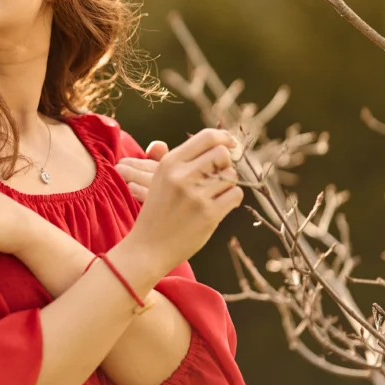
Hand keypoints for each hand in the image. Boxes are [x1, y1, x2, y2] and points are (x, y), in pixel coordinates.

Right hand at [114, 129, 243, 284]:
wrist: (148, 247)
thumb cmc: (158, 211)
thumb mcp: (160, 178)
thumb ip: (184, 158)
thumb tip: (219, 141)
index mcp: (169, 163)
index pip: (206, 137)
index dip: (224, 138)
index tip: (231, 145)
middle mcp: (182, 175)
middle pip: (222, 154)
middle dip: (225, 163)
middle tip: (219, 175)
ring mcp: (196, 195)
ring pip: (231, 175)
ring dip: (228, 183)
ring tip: (216, 193)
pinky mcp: (209, 214)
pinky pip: (236, 195)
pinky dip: (232, 198)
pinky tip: (221, 204)